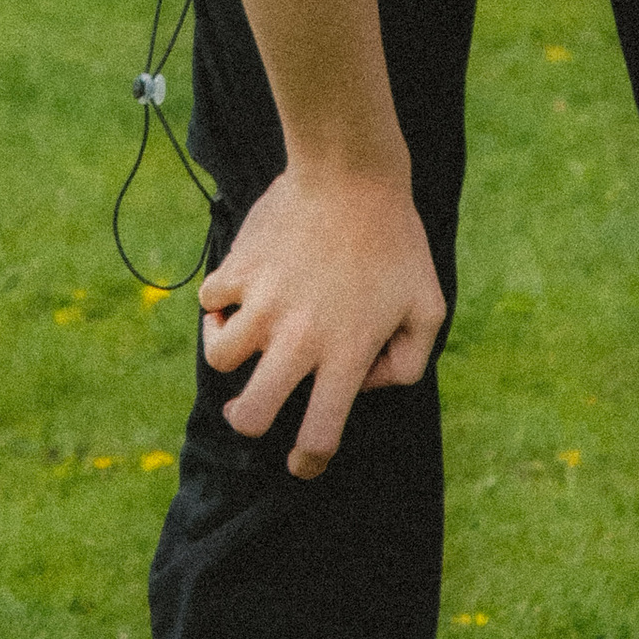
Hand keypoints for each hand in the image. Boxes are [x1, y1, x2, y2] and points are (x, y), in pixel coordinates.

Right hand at [198, 165, 444, 478]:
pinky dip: (219, 304)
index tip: (302, 463)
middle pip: (250, 415)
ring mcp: (263, 304)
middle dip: (249, 421)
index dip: (309, 461)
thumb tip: (364, 385)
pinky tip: (240, 292)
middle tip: (254, 407)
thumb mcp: (429, 307)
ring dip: (230, 355)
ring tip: (244, 339)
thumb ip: (408, 362)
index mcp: (346, 354)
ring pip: (218, 361)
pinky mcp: (238, 270)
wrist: (352, 174)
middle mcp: (299, 339)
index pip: (319, 433)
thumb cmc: (397, 242)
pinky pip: (209, 303)